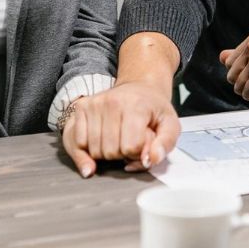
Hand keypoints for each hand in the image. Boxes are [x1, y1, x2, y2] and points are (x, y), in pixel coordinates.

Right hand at [62, 82, 179, 177]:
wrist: (140, 88)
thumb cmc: (154, 110)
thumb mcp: (170, 125)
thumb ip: (165, 144)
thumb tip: (150, 160)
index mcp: (136, 105)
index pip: (131, 147)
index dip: (138, 153)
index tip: (142, 143)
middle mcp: (111, 102)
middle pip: (110, 152)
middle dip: (121, 154)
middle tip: (129, 141)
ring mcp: (94, 103)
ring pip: (93, 151)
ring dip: (106, 153)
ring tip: (117, 138)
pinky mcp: (82, 107)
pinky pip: (78, 143)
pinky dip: (89, 148)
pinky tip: (102, 139)